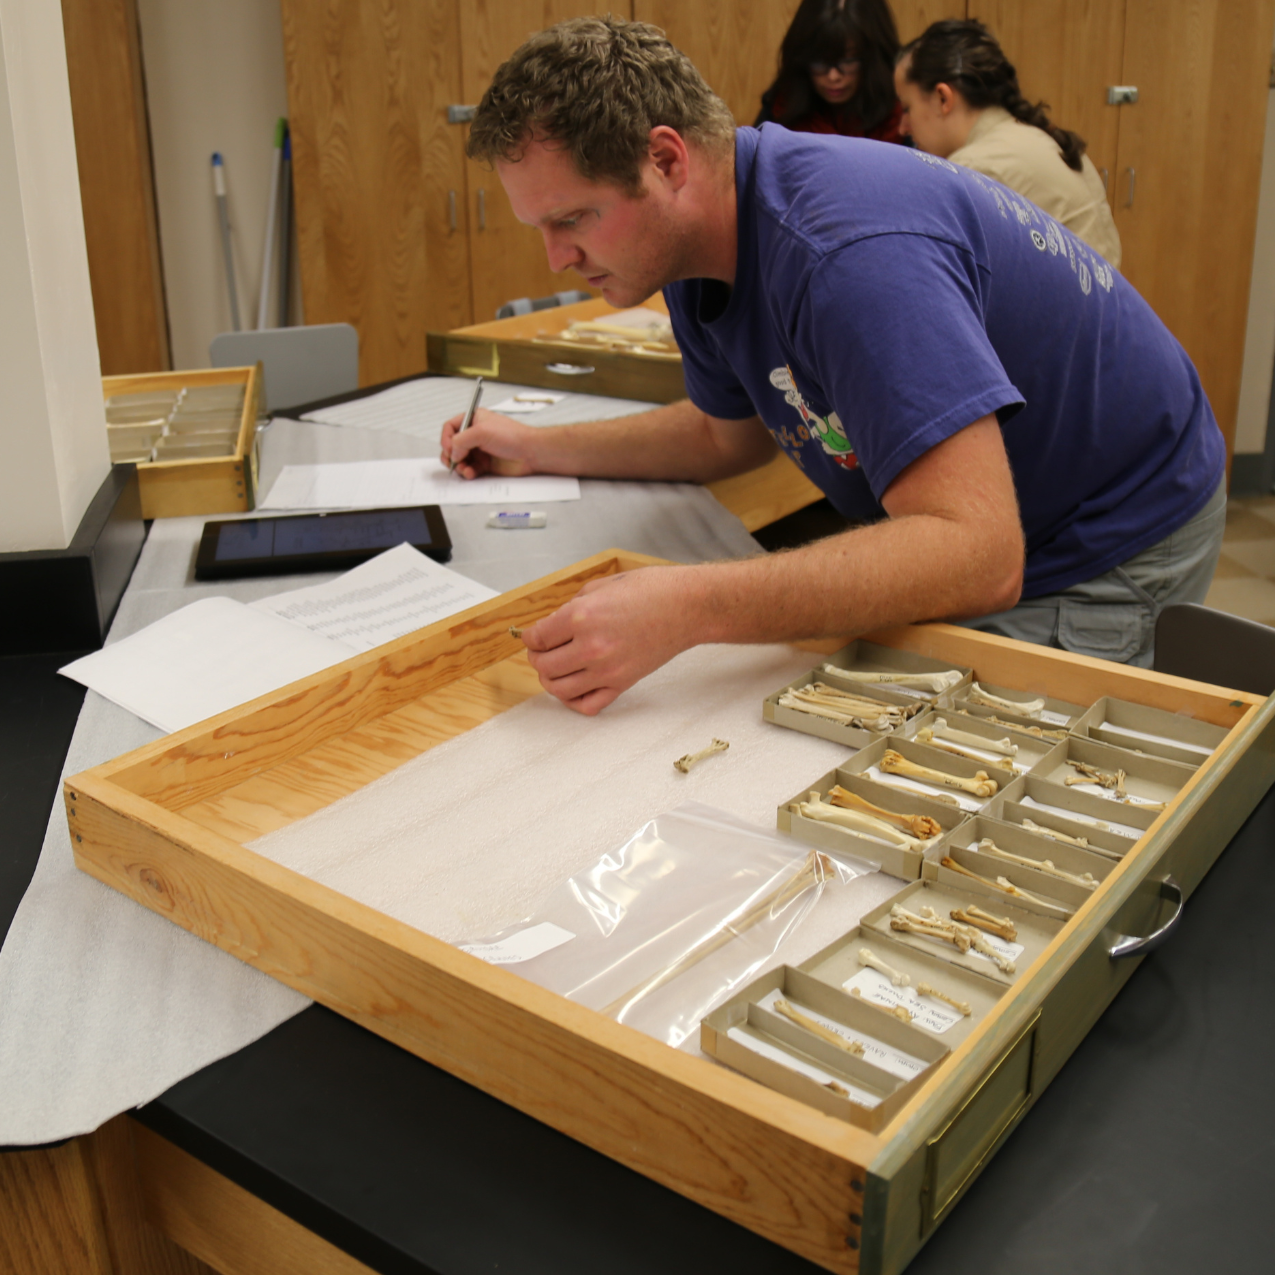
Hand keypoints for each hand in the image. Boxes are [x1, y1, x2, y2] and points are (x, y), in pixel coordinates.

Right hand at [440, 408, 537, 478]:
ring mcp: (480, 450)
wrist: (531, 453)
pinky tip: (470, 473)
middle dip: (450, 455)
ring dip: (458, 466)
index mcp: (474, 420)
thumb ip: (461, 440)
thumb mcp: (482, 432)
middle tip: (452, 462)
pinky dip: (467, 472)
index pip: (450, 427)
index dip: (445, 438)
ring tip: (463, 469)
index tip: (448, 448)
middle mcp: (476, 434)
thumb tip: (452, 452)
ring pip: (460, 460)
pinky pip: (470, 469)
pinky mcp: (485, 464)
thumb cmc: (513, 436)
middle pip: (453, 445)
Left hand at [521, 567, 699, 714]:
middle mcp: (590, 647)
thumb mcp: (601, 586)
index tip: (532, 636)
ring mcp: (606, 670)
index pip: (537, 638)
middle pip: (543, 665)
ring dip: (550, 680)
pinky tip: (575, 686)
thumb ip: (571, 607)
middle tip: (542, 650)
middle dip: (537, 657)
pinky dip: (573, 701)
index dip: (528, 637)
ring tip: (556, 668)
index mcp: (581, 617)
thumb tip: (551, 625)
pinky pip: (587, 705)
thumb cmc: (650, 590)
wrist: (686, 607)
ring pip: (558, 689)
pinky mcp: (622, 684)